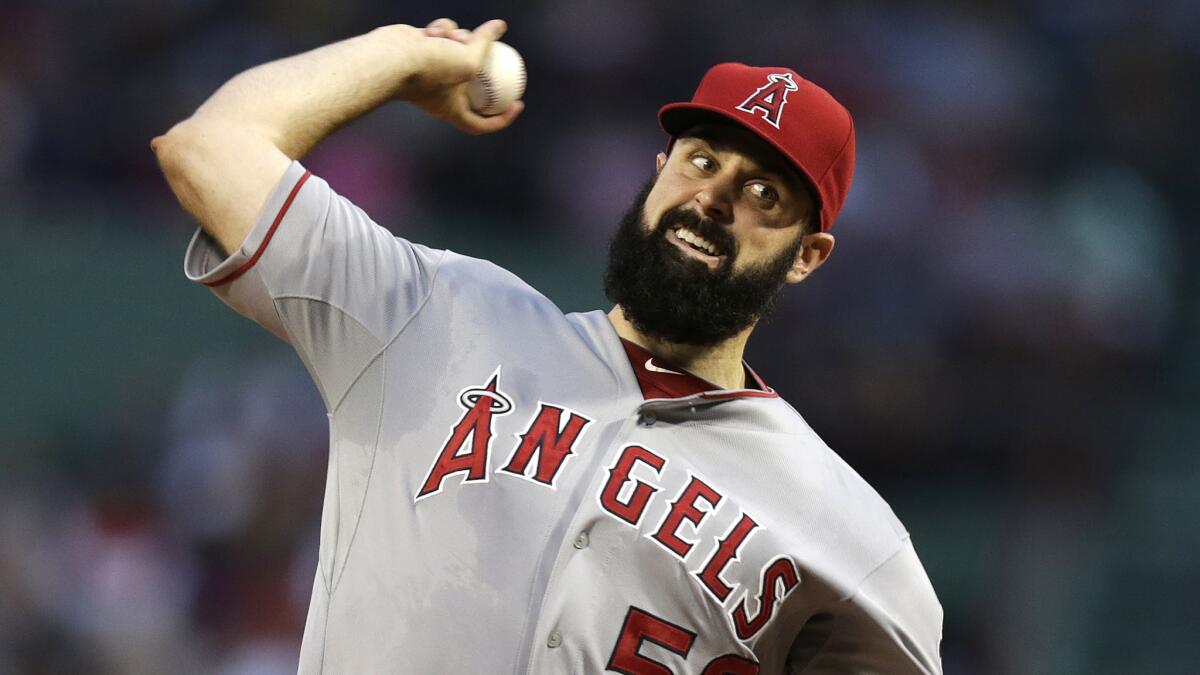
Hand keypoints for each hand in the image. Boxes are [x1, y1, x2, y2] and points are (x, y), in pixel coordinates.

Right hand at [398, 18, 523, 134]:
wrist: (390, 57)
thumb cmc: (429, 68)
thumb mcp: (468, 60)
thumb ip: (486, 44)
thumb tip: (500, 26)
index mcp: (453, 109)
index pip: (481, 123)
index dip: (502, 118)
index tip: (518, 103)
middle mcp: (443, 92)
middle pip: (474, 80)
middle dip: (484, 62)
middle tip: (501, 51)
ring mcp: (433, 70)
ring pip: (460, 47)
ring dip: (460, 38)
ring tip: (452, 38)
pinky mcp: (423, 50)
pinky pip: (443, 36)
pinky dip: (441, 31)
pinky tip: (431, 32)